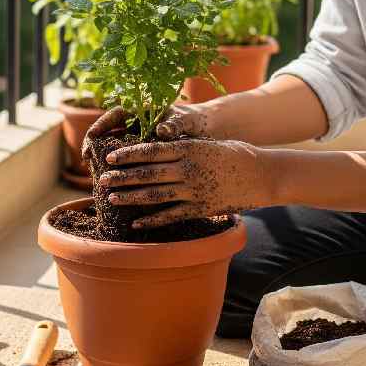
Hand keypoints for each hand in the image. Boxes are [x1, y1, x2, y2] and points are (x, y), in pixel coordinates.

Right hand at [81, 103, 218, 164]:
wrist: (203, 132)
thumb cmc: (192, 121)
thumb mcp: (184, 121)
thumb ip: (174, 124)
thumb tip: (163, 130)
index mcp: (142, 110)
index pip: (115, 114)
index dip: (100, 124)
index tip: (91, 137)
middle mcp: (135, 123)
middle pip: (108, 131)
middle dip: (95, 144)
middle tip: (86, 159)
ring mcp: (136, 138)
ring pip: (113, 146)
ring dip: (102, 157)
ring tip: (94, 172)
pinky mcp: (140, 153)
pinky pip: (124, 159)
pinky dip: (116, 168)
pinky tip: (112, 180)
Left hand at [97, 138, 272, 227]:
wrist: (262, 174)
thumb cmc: (235, 153)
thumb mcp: (207, 143)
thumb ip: (183, 147)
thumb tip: (156, 146)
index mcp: (188, 148)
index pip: (151, 151)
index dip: (129, 155)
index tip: (111, 157)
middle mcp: (188, 169)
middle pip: (148, 174)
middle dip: (122, 177)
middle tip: (103, 180)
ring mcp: (194, 190)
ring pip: (155, 196)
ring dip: (131, 198)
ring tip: (113, 199)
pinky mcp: (201, 208)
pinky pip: (172, 215)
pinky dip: (152, 220)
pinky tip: (137, 223)